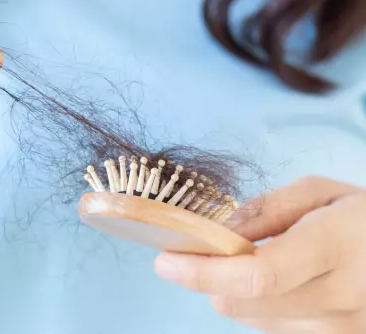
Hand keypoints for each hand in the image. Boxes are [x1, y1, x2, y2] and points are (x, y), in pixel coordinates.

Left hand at [153, 177, 365, 333]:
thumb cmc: (364, 217)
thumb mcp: (321, 192)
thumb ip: (266, 210)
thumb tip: (217, 231)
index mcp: (334, 246)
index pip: (257, 275)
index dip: (203, 272)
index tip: (165, 261)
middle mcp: (340, 296)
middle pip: (243, 305)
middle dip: (208, 279)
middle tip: (198, 252)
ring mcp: (342, 330)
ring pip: (253, 321)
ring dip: (236, 294)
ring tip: (257, 263)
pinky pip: (276, 331)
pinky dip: (261, 308)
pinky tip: (279, 284)